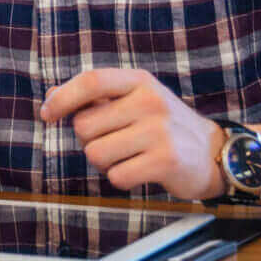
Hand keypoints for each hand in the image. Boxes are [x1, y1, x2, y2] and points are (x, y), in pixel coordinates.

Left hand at [40, 68, 225, 199]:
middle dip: (91, 140)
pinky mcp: (166, 161)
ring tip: (130, 156)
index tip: (47, 114)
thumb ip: (95, 98)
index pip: (91, 81)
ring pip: (96, 153)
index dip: (62, 98)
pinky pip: (116, 176)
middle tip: (117, 142)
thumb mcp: (135, 100)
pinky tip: (142, 171)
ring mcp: (160, 131)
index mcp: (139, 81)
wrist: (214, 152)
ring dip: (105, 162)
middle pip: (84, 126)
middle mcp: (150, 101)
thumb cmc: (163, 126)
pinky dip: (123, 179)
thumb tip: (51, 97)